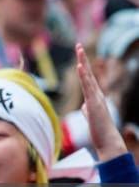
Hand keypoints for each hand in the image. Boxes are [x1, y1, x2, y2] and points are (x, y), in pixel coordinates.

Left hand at [76, 43, 126, 161]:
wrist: (107, 140)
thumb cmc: (98, 130)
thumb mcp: (90, 117)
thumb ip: (87, 109)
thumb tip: (84, 106)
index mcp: (94, 97)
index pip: (87, 79)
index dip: (83, 67)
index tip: (79, 56)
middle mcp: (96, 95)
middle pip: (88, 74)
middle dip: (83, 59)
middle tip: (78, 45)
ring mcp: (95, 98)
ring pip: (88, 77)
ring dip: (83, 62)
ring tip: (79, 49)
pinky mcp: (93, 104)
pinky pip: (87, 87)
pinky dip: (84, 76)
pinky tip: (80, 66)